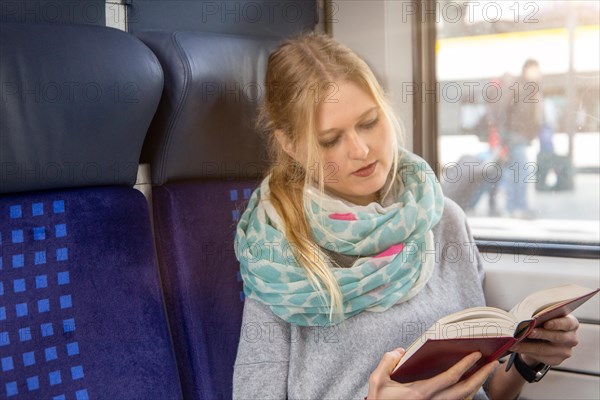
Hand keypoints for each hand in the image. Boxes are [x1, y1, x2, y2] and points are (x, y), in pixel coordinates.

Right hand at [367, 349, 498, 399]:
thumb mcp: (377, 382)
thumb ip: (387, 362)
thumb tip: (398, 351)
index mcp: (420, 393)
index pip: (449, 378)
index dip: (465, 366)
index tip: (476, 354)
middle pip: (464, 391)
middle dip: (481, 376)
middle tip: (493, 363)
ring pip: (463, 399)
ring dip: (477, 385)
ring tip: (485, 372)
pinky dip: (467, 395)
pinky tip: (470, 386)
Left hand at [511, 314, 578, 366]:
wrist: (541, 337)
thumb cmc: (542, 321)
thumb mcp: (543, 314)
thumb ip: (539, 314)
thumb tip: (525, 317)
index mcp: (571, 323)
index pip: (568, 323)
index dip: (557, 323)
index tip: (546, 323)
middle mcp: (571, 338)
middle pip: (556, 337)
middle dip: (540, 334)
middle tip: (527, 332)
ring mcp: (565, 351)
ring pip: (545, 349)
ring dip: (527, 346)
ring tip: (514, 342)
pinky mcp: (556, 360)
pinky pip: (540, 357)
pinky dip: (526, 351)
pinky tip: (515, 347)